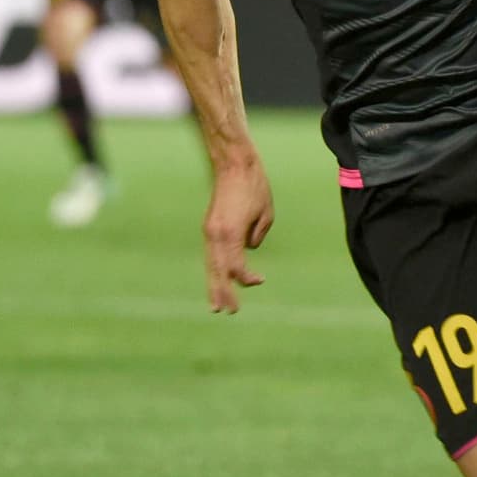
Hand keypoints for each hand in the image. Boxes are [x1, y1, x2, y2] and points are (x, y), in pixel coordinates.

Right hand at [203, 156, 274, 312]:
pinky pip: (211, 253)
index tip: (260, 280)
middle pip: (218, 272)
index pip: (236, 267)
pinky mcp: (210, 226)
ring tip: (214, 306)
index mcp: (231, 234)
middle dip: (223, 293)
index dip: (247, 279)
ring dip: (214, 285)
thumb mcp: (266, 214)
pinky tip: (216, 279)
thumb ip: (257, 236)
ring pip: (211, 265)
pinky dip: (213, 268)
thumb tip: (248, 249)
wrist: (234, 163)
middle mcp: (216, 235)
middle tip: (228, 312)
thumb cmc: (254, 187)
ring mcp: (210, 230)